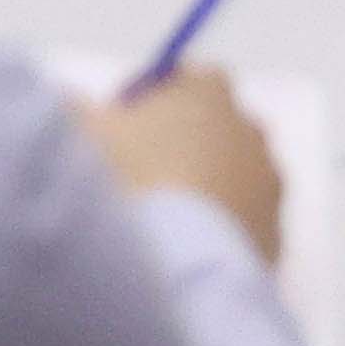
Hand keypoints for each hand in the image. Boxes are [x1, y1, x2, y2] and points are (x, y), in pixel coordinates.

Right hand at [77, 68, 279, 263]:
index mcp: (209, 94)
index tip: (130, 122)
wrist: (177, 268)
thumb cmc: (130, 183)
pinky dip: (219, 236)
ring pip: (236, 180)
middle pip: (220, 127)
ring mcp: (268, 188)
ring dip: (206, 192)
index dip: (161, 97)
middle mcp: (250, 133)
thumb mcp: (82, 132)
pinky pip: (244, 229)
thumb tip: (70, 102)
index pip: (194, 77)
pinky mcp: (274, 239)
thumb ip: (77, 106)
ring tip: (163, 222)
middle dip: (188, 144)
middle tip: (145, 172)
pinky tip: (184, 255)